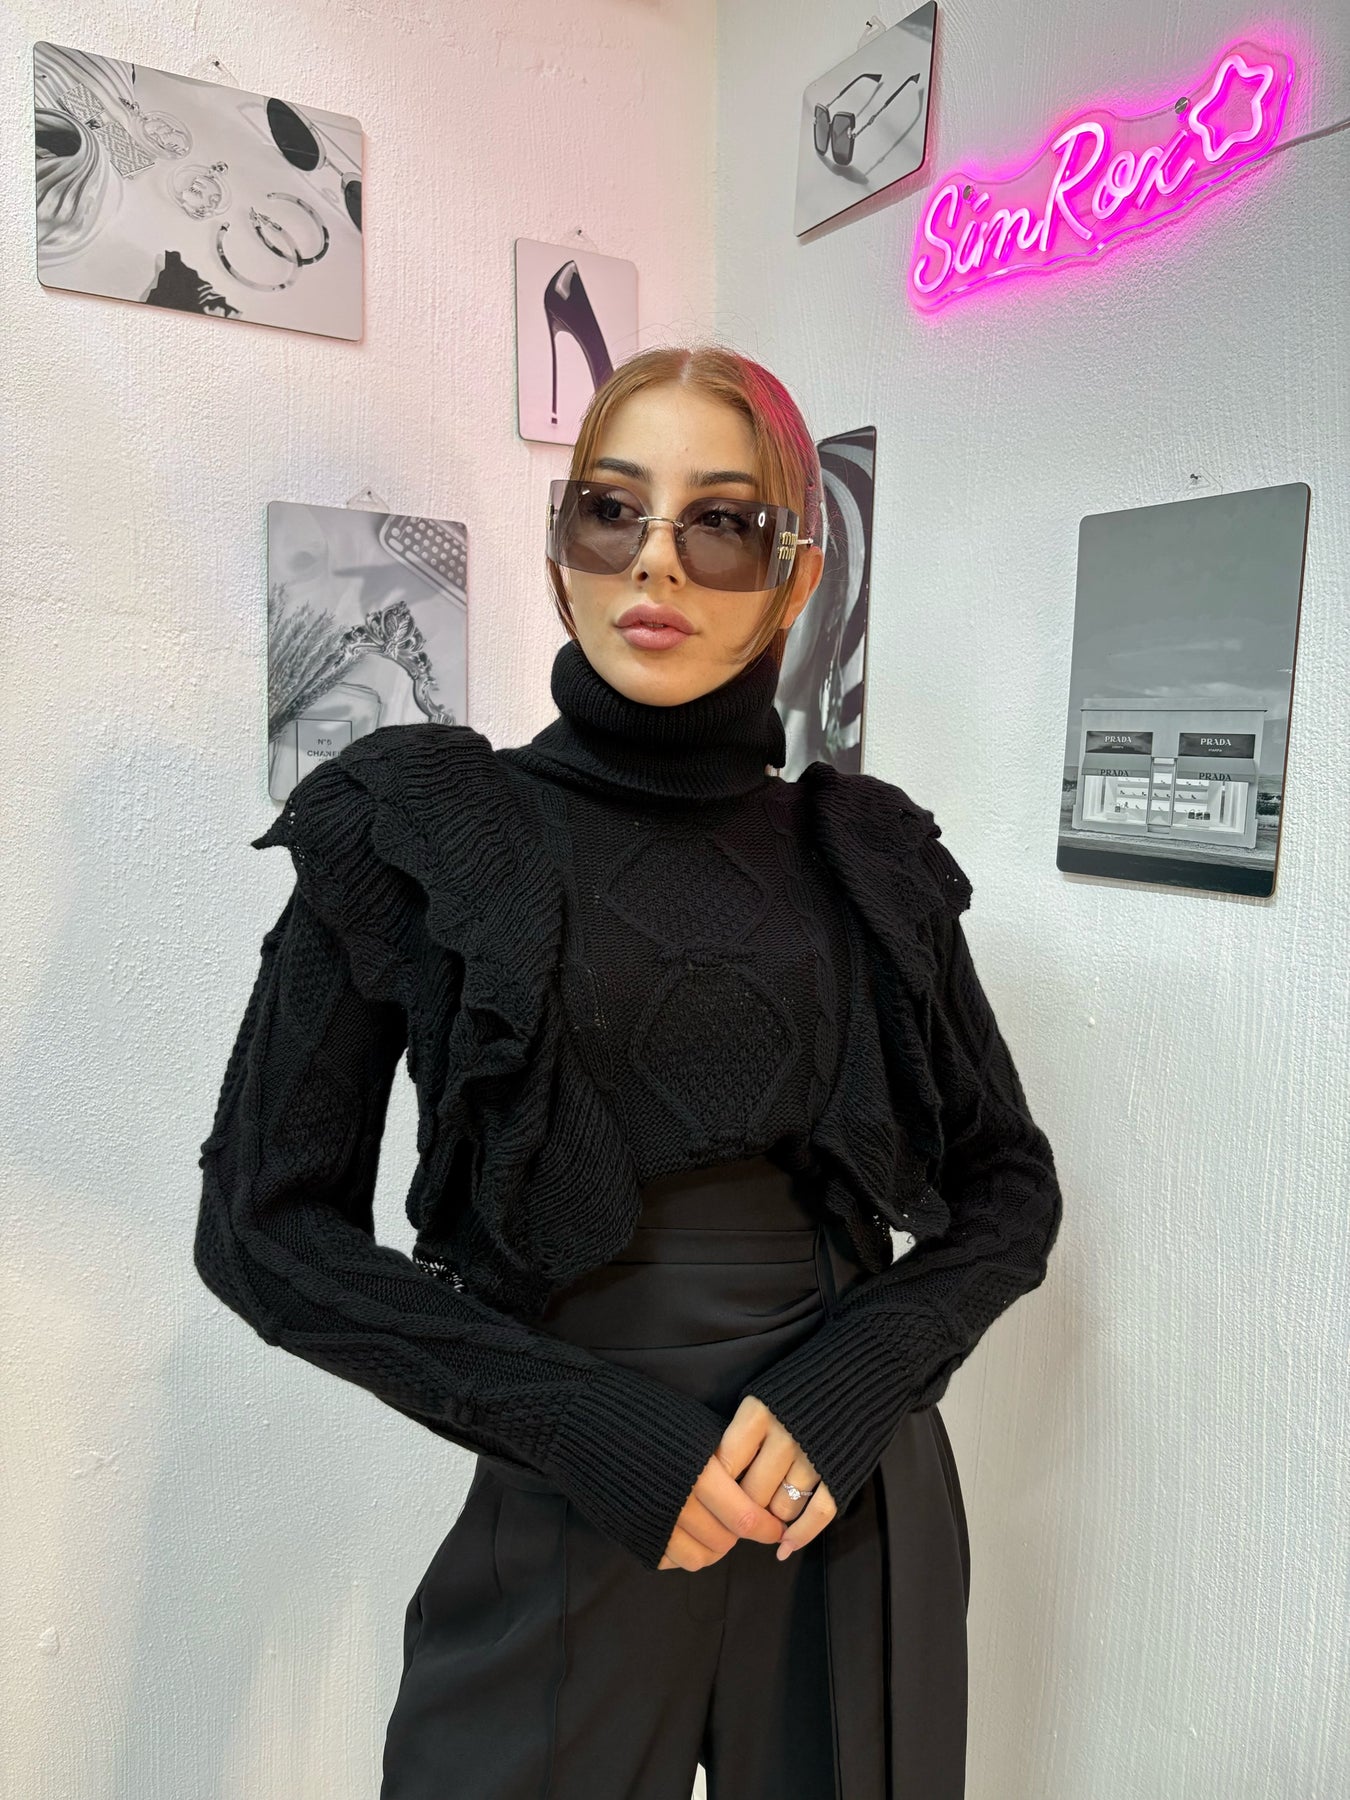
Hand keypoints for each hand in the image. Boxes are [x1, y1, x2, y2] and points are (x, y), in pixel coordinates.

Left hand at [656, 1395, 835, 1571]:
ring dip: (774, 1517)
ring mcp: (814, 1456)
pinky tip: (786, 1546)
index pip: (727, 1464)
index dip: (720, 1486)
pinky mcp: (840, 1471)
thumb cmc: (801, 1385)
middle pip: (752, 1492)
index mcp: (760, 1412)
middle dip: (746, 1506)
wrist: (857, 1371)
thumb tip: (719, 1475)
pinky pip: (818, 1514)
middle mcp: (785, 1435)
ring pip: (782, 1507)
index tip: (718, 1494)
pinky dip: (801, 1535)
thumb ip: (744, 1431)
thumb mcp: (765, 1394)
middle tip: (744, 1509)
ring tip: (770, 1512)